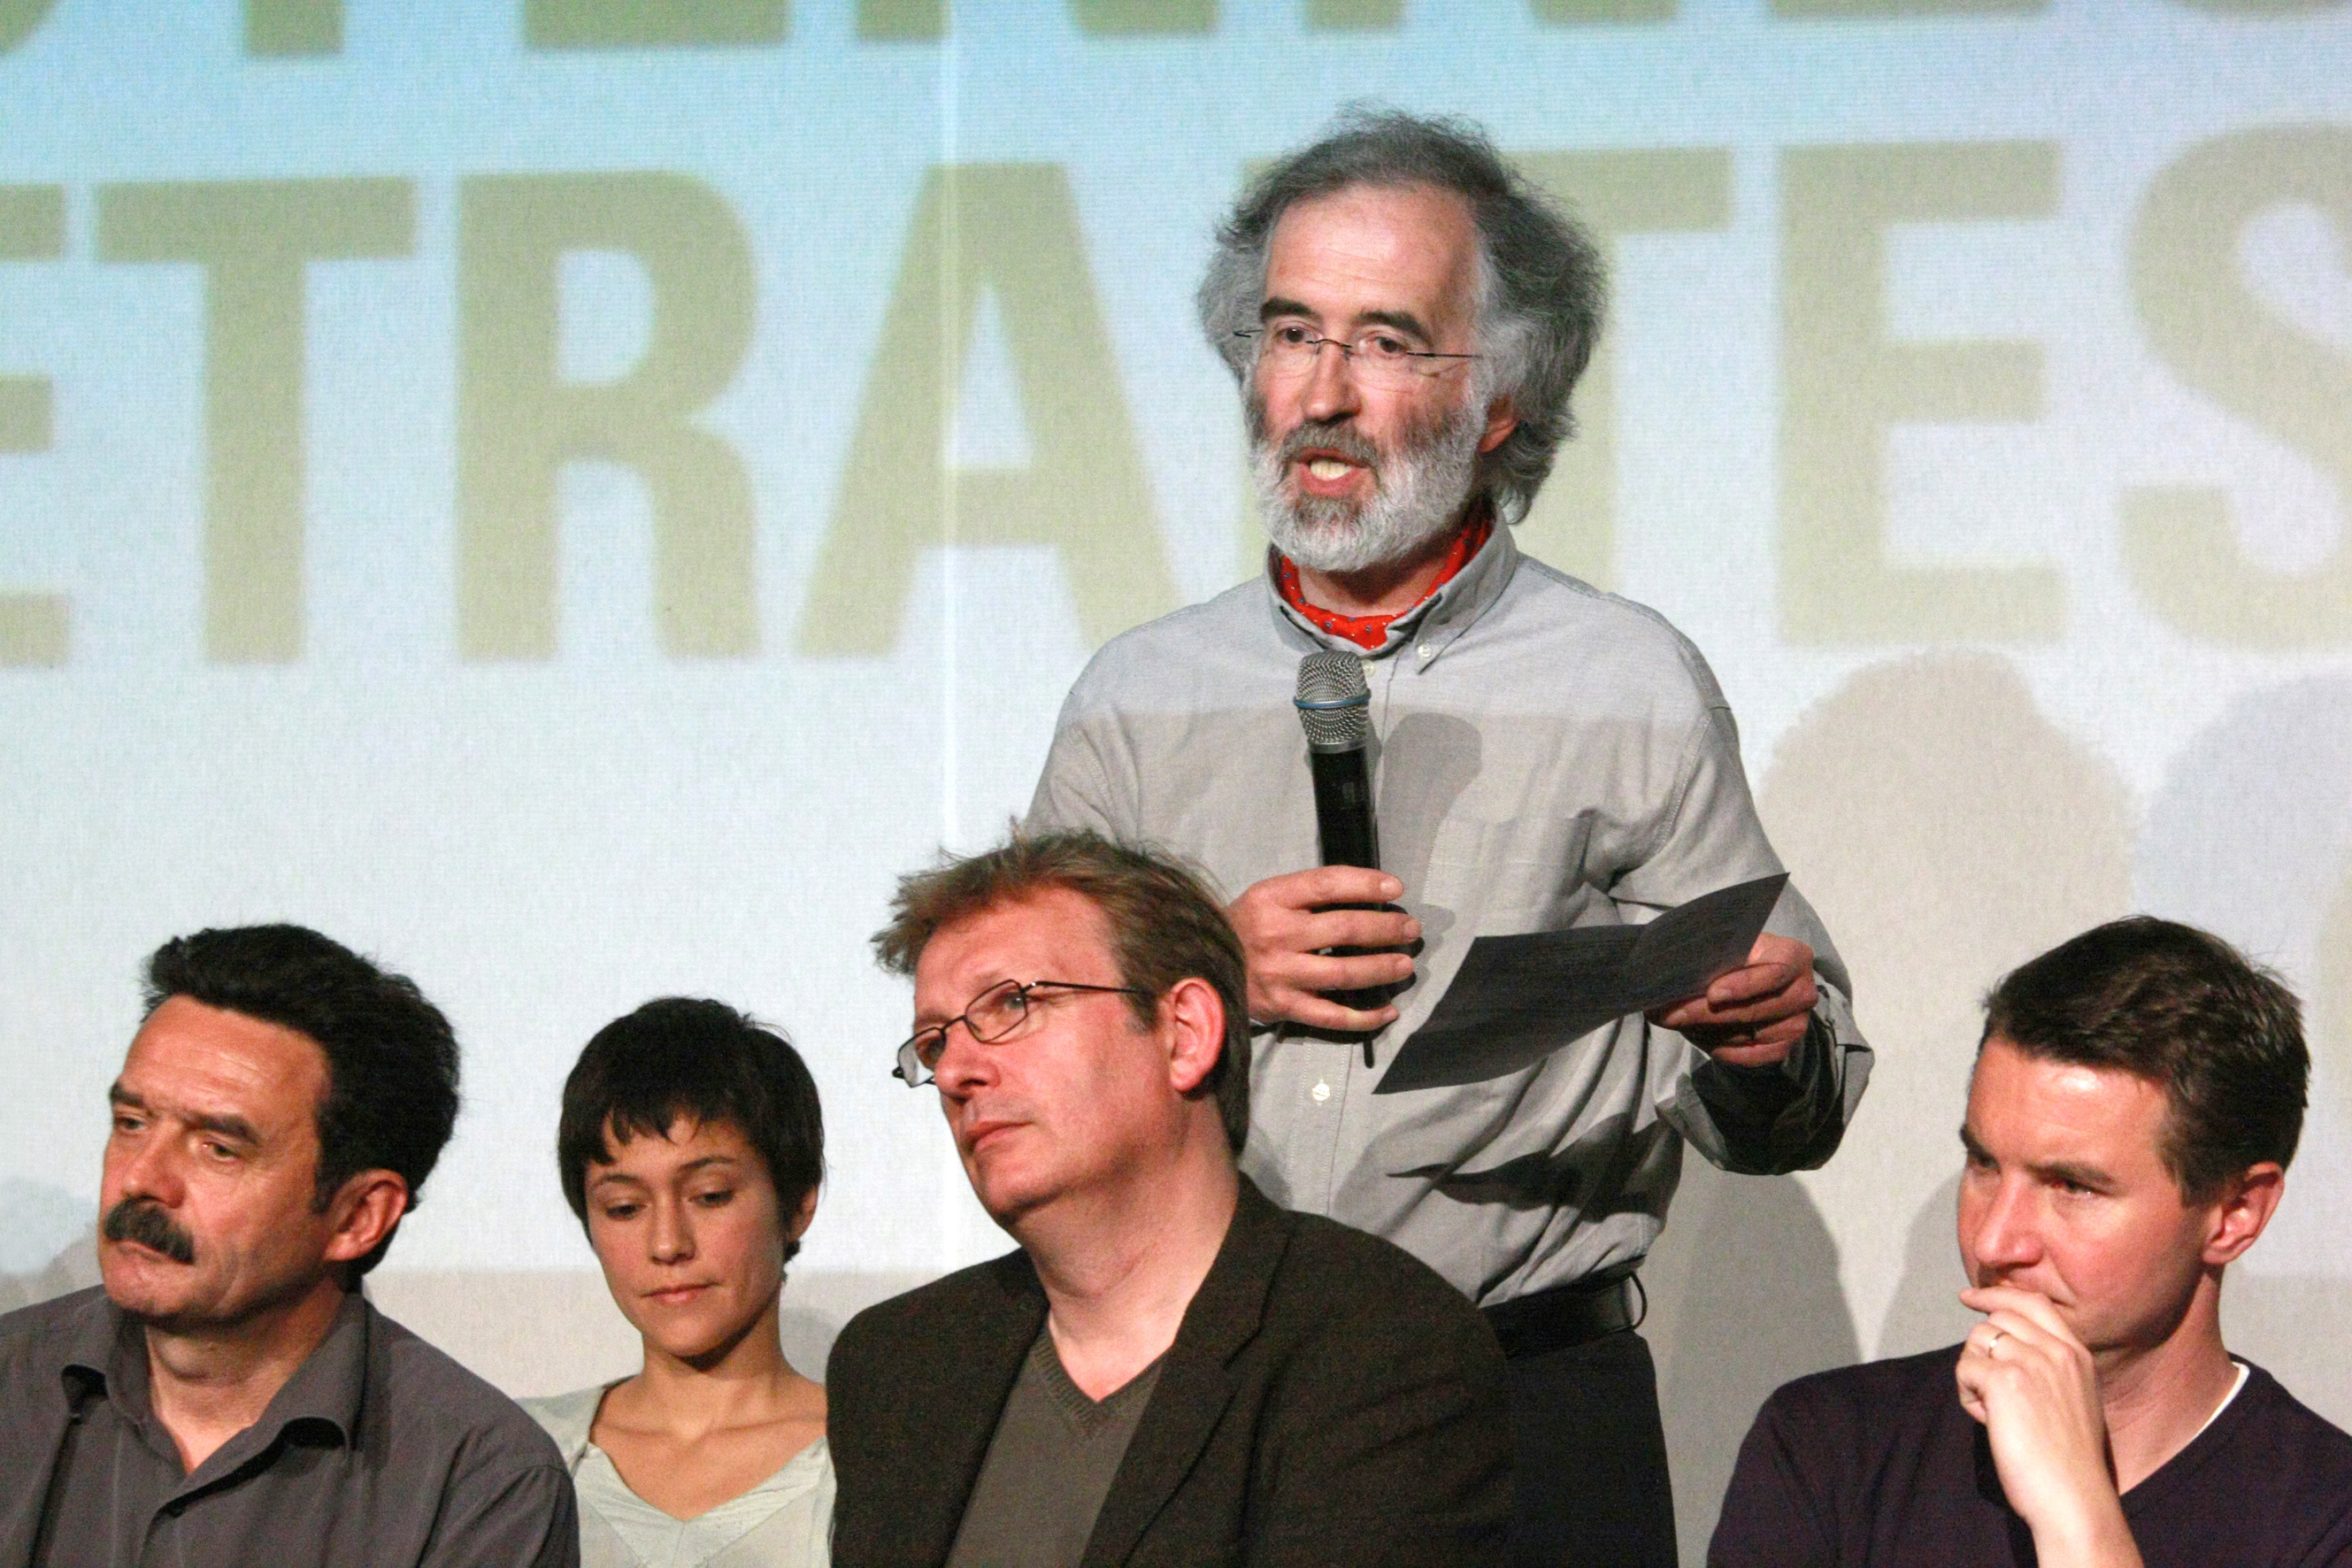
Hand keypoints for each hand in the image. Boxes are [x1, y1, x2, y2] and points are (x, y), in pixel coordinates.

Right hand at [1226, 867, 1418, 1030]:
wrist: (1201, 967)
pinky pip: (1331, 1016)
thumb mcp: (1266, 897)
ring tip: (1405, 964)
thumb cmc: (1244, 928)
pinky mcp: (1283, 1007)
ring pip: (1344, 973)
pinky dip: (1365, 1016)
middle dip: (1386, 928)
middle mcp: (1276, 935)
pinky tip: (1388, 1011)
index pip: (1327, 884)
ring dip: (1382, 968)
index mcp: (1270, 898)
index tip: (1396, 888)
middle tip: (1411, 929)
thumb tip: (1368, 893)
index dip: (1366, 883)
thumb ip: (1307, 894)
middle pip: (1344, 929)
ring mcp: (1280, 974)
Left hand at [1647, 933, 1816, 1066]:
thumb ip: (1712, 954)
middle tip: (1669, 1014)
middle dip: (1707, 1013)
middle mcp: (1804, 991)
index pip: (1776, 971)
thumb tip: (1675, 970)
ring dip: (1707, 1031)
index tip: (1712, 994)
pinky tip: (1697, 1035)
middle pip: (1755, 1009)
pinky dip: (1720, 1048)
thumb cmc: (1736, 955)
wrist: (1753, 978)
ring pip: (1748, 1034)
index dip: (1744, 985)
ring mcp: (1797, 1023)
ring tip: (1675, 1021)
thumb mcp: (1728, 945)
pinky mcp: (1785, 1047)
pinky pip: (1751, 1056)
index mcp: (1794, 955)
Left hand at [1953, 1286, 2142, 1567]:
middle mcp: (2057, 1350)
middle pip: (1996, 1318)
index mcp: (2077, 1354)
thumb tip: (2003, 1345)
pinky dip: (1967, 1396)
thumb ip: (2049, 1367)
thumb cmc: (2070, 1460)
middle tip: (1986, 1387)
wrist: (2074, 1496)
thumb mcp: (2074, 1398)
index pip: (2033, 1302)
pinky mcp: (2005, 1379)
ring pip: (1976, 1341)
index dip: (1997, 1294)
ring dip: (1974, 1375)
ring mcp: (2031, 1361)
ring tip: (1995, 1412)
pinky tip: (1989, 1421)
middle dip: (1981, 1349)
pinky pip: (1965, 1369)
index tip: (1969, 1297)